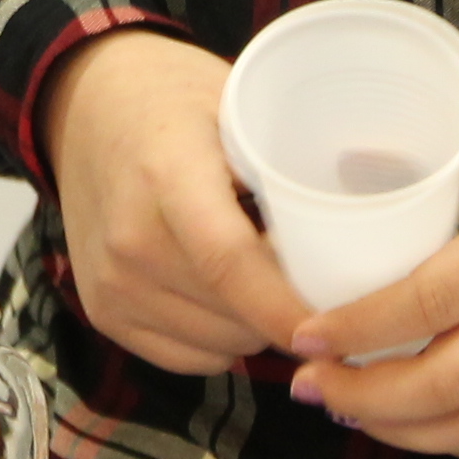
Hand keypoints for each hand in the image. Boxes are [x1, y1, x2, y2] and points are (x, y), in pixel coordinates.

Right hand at [38, 28, 311, 372]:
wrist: (87, 104)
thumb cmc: (176, 101)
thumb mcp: (239, 111)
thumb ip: (288, 171)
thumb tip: (372, 236)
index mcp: (166, 176)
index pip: (230, 262)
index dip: (289, 307)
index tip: (343, 328)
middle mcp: (128, 238)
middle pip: (234, 315)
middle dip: (290, 315)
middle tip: (319, 280)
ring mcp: (109, 282)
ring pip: (220, 346)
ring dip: (256, 328)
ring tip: (264, 275)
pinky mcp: (102, 311)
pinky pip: (188, 357)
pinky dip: (220, 340)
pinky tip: (227, 295)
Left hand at [286, 67, 458, 458]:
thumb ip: (442, 137)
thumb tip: (356, 155)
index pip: (430, 301)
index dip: (360, 329)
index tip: (305, 335)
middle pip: (453, 380)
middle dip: (369, 397)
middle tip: (310, 383)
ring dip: (414, 430)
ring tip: (354, 412)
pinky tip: (431, 429)